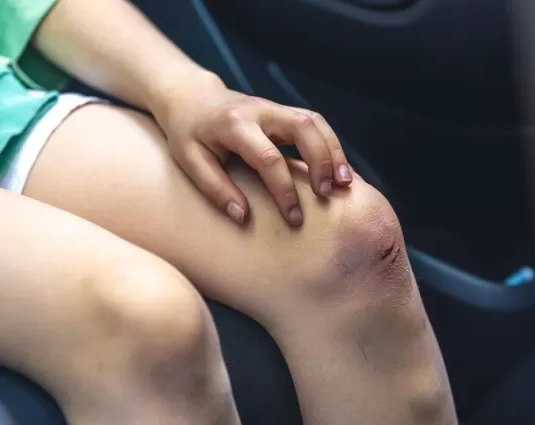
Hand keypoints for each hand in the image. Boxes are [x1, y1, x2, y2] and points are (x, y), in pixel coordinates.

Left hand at [158, 78, 352, 225]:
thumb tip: (243, 217)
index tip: (293, 217)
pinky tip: (339, 171)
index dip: (284, 189)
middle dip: (321, 162)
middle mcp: (260, 110)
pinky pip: (316, 124)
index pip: (268, 157)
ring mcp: (275, 107)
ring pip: (315, 122)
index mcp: (233, 124)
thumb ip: (215, 188)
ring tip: (345, 184)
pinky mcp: (284, 111)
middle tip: (327, 195)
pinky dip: (331, 146)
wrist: (192, 97)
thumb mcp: (190, 161)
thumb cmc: (188, 134)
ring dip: (333, 152)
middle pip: (303, 128)